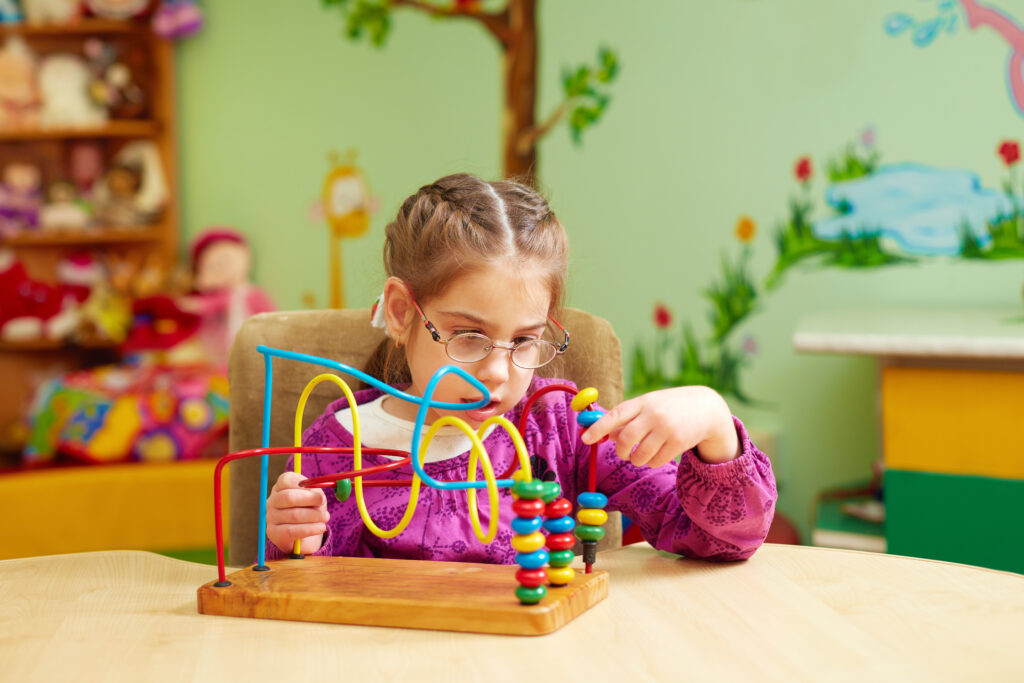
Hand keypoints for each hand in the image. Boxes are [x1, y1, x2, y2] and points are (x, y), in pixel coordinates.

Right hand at [267, 471, 329, 553]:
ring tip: (325, 517)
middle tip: (324, 505)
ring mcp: (270, 516)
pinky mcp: (273, 533)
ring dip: (314, 516)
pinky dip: (310, 529)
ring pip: (293, 515)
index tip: (321, 495)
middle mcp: (272, 500)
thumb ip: (316, 493)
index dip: (306, 487)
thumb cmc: (309, 508)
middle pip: (288, 497)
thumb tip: (320, 498)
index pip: (288, 481)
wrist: (302, 532)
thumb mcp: (314, 496)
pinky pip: (291, 531)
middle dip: (310, 501)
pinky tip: (320, 528)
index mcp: (280, 486)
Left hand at [580, 386, 739, 466]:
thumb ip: (628, 419)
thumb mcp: (648, 406)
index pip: (615, 415)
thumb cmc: (669, 407)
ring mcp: (667, 429)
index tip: (585, 439)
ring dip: (636, 460)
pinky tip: (656, 454)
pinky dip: (651, 462)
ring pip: (640, 455)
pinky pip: (655, 461)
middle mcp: (654, 414)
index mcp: (642, 402)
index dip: (598, 428)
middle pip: (626, 439)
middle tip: (624, 453)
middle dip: (621, 451)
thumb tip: (608, 435)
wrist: (705, 408)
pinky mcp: (679, 443)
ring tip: (641, 454)